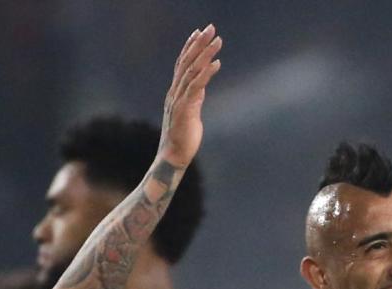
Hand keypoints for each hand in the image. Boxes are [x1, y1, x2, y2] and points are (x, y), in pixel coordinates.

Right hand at [160, 24, 223, 167]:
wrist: (174, 157)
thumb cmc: (183, 138)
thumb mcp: (191, 113)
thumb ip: (194, 98)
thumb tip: (201, 88)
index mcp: (175, 92)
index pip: (182, 64)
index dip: (190, 47)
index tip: (198, 32)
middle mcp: (175, 92)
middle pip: (186, 62)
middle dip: (198, 44)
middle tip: (210, 28)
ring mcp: (179, 100)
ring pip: (191, 71)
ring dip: (205, 54)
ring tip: (217, 40)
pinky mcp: (185, 109)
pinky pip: (196, 87)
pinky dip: (206, 74)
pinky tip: (216, 64)